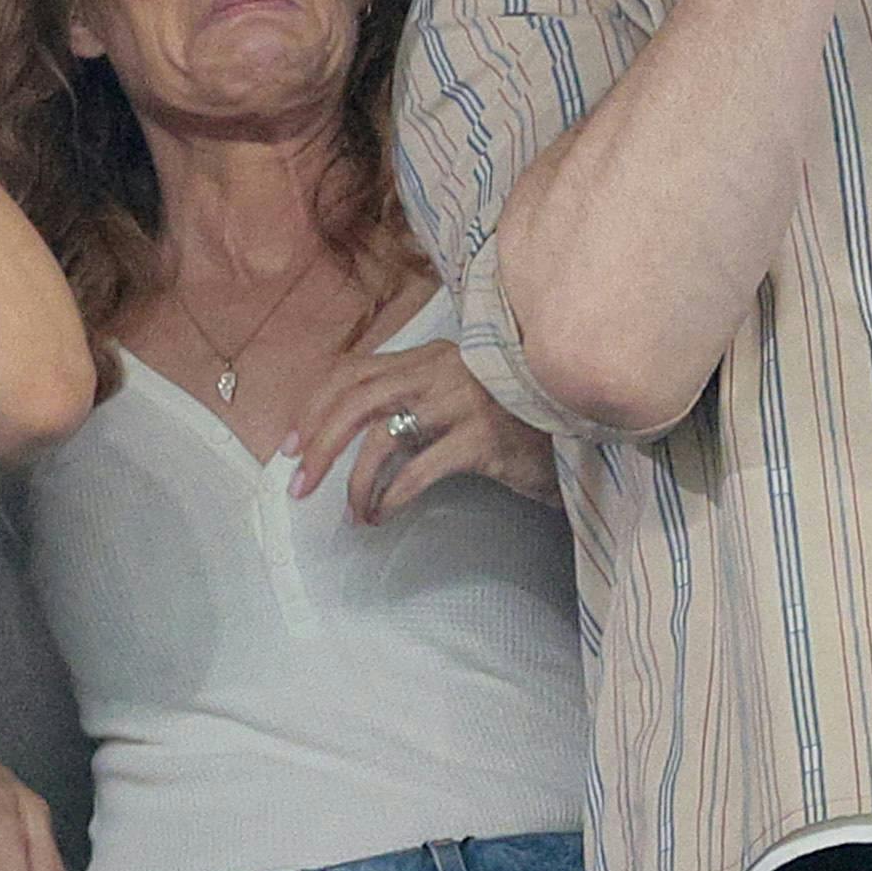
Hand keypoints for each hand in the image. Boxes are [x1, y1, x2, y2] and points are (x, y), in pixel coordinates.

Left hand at [276, 331, 545, 522]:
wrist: (582, 427)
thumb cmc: (514, 418)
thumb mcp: (459, 395)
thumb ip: (416, 398)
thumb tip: (353, 430)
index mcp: (428, 354)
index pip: (351, 372)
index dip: (313, 407)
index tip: (290, 446)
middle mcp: (440, 369)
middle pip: (356, 400)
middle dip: (318, 444)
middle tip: (299, 485)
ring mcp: (463, 401)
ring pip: (383, 437)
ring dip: (356, 483)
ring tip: (355, 514)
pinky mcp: (483, 438)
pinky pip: (419, 470)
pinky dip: (391, 497)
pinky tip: (383, 516)